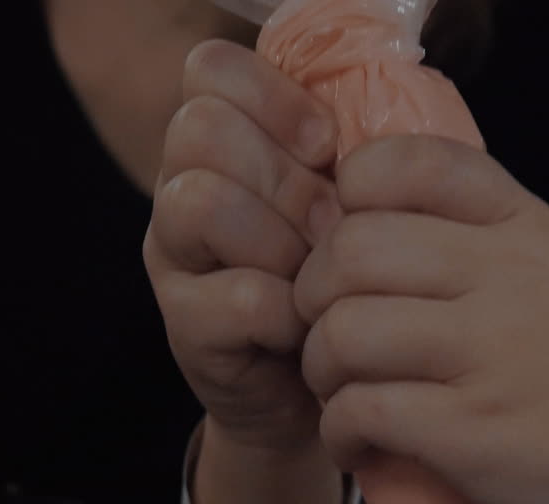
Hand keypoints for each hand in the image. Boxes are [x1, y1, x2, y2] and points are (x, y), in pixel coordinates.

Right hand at [144, 39, 341, 452]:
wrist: (335, 389)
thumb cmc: (351, 280)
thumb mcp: (359, 206)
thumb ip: (355, 157)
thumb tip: (373, 134)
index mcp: (226, 143)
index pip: (211, 69)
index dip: (274, 97)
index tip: (327, 147)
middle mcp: (183, 187)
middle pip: (203, 129)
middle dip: (287, 178)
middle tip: (331, 228)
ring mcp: (175, 257)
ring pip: (201, 202)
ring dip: (280, 240)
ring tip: (316, 277)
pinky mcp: (186, 326)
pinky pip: (238, 295)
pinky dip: (288, 313)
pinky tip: (306, 328)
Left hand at [294, 136, 548, 503]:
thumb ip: (471, 233)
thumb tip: (347, 228)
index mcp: (520, 224)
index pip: (399, 163)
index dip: (347, 200)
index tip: (353, 253)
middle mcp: (505, 274)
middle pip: (348, 251)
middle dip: (312, 298)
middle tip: (330, 335)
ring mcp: (490, 352)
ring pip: (342, 331)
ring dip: (319, 369)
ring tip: (344, 393)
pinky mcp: (473, 430)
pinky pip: (359, 409)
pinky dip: (340, 431)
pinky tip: (363, 442)